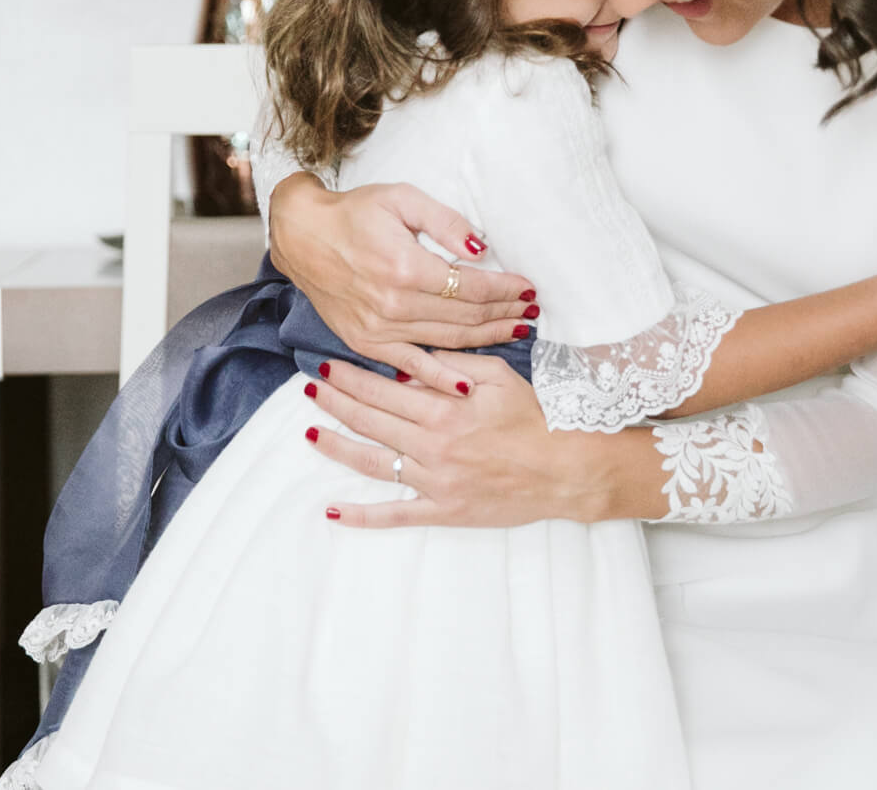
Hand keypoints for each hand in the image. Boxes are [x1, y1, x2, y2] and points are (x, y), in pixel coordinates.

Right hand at [265, 173, 539, 375]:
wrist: (302, 237)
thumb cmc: (354, 213)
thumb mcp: (402, 198)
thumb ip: (445, 222)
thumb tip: (481, 249)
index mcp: (407, 268)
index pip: (472, 286)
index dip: (505, 289)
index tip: (528, 288)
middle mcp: (395, 305)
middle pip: (466, 317)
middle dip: (504, 314)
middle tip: (531, 312)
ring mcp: (379, 329)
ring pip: (447, 341)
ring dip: (486, 338)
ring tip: (516, 331)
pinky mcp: (366, 343)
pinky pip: (412, 365)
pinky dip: (441, 375)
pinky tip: (467, 382)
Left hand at [301, 351, 618, 528]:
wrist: (566, 468)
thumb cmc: (537, 418)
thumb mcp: (499, 376)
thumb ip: (454, 364)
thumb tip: (413, 360)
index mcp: (444, 409)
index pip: (384, 390)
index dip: (351, 378)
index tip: (326, 366)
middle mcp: (432, 445)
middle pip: (371, 421)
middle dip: (336, 403)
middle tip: (310, 389)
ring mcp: (435, 481)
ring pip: (373, 463)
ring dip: (337, 447)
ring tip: (310, 432)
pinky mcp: (443, 510)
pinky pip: (396, 515)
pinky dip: (362, 516)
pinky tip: (333, 510)